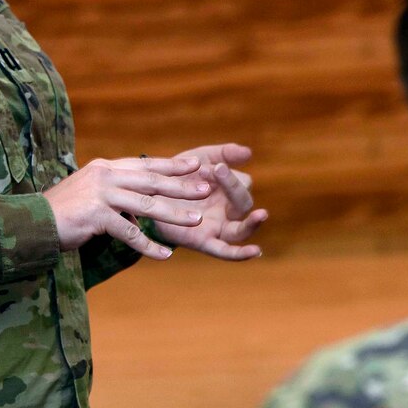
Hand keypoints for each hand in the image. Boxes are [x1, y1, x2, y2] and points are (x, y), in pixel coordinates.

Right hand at [43, 155, 211, 259]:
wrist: (32, 222)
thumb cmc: (63, 212)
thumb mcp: (91, 196)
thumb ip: (115, 198)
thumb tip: (138, 213)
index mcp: (105, 168)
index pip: (144, 165)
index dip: (171, 166)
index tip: (196, 165)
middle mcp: (104, 176)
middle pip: (150, 181)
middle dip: (181, 186)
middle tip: (206, 190)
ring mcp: (99, 194)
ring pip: (145, 204)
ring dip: (173, 214)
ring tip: (196, 220)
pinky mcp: (94, 215)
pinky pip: (128, 232)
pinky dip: (148, 246)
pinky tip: (164, 256)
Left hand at [147, 143, 266, 260]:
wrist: (146, 194)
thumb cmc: (176, 176)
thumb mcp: (199, 158)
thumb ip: (223, 153)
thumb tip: (249, 152)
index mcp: (227, 192)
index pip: (243, 182)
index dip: (227, 173)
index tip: (208, 165)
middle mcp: (226, 212)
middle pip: (243, 203)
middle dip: (233, 186)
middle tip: (218, 170)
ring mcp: (217, 228)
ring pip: (242, 230)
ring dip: (253, 223)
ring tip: (262, 214)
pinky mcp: (203, 241)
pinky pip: (225, 251)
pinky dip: (240, 254)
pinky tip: (255, 251)